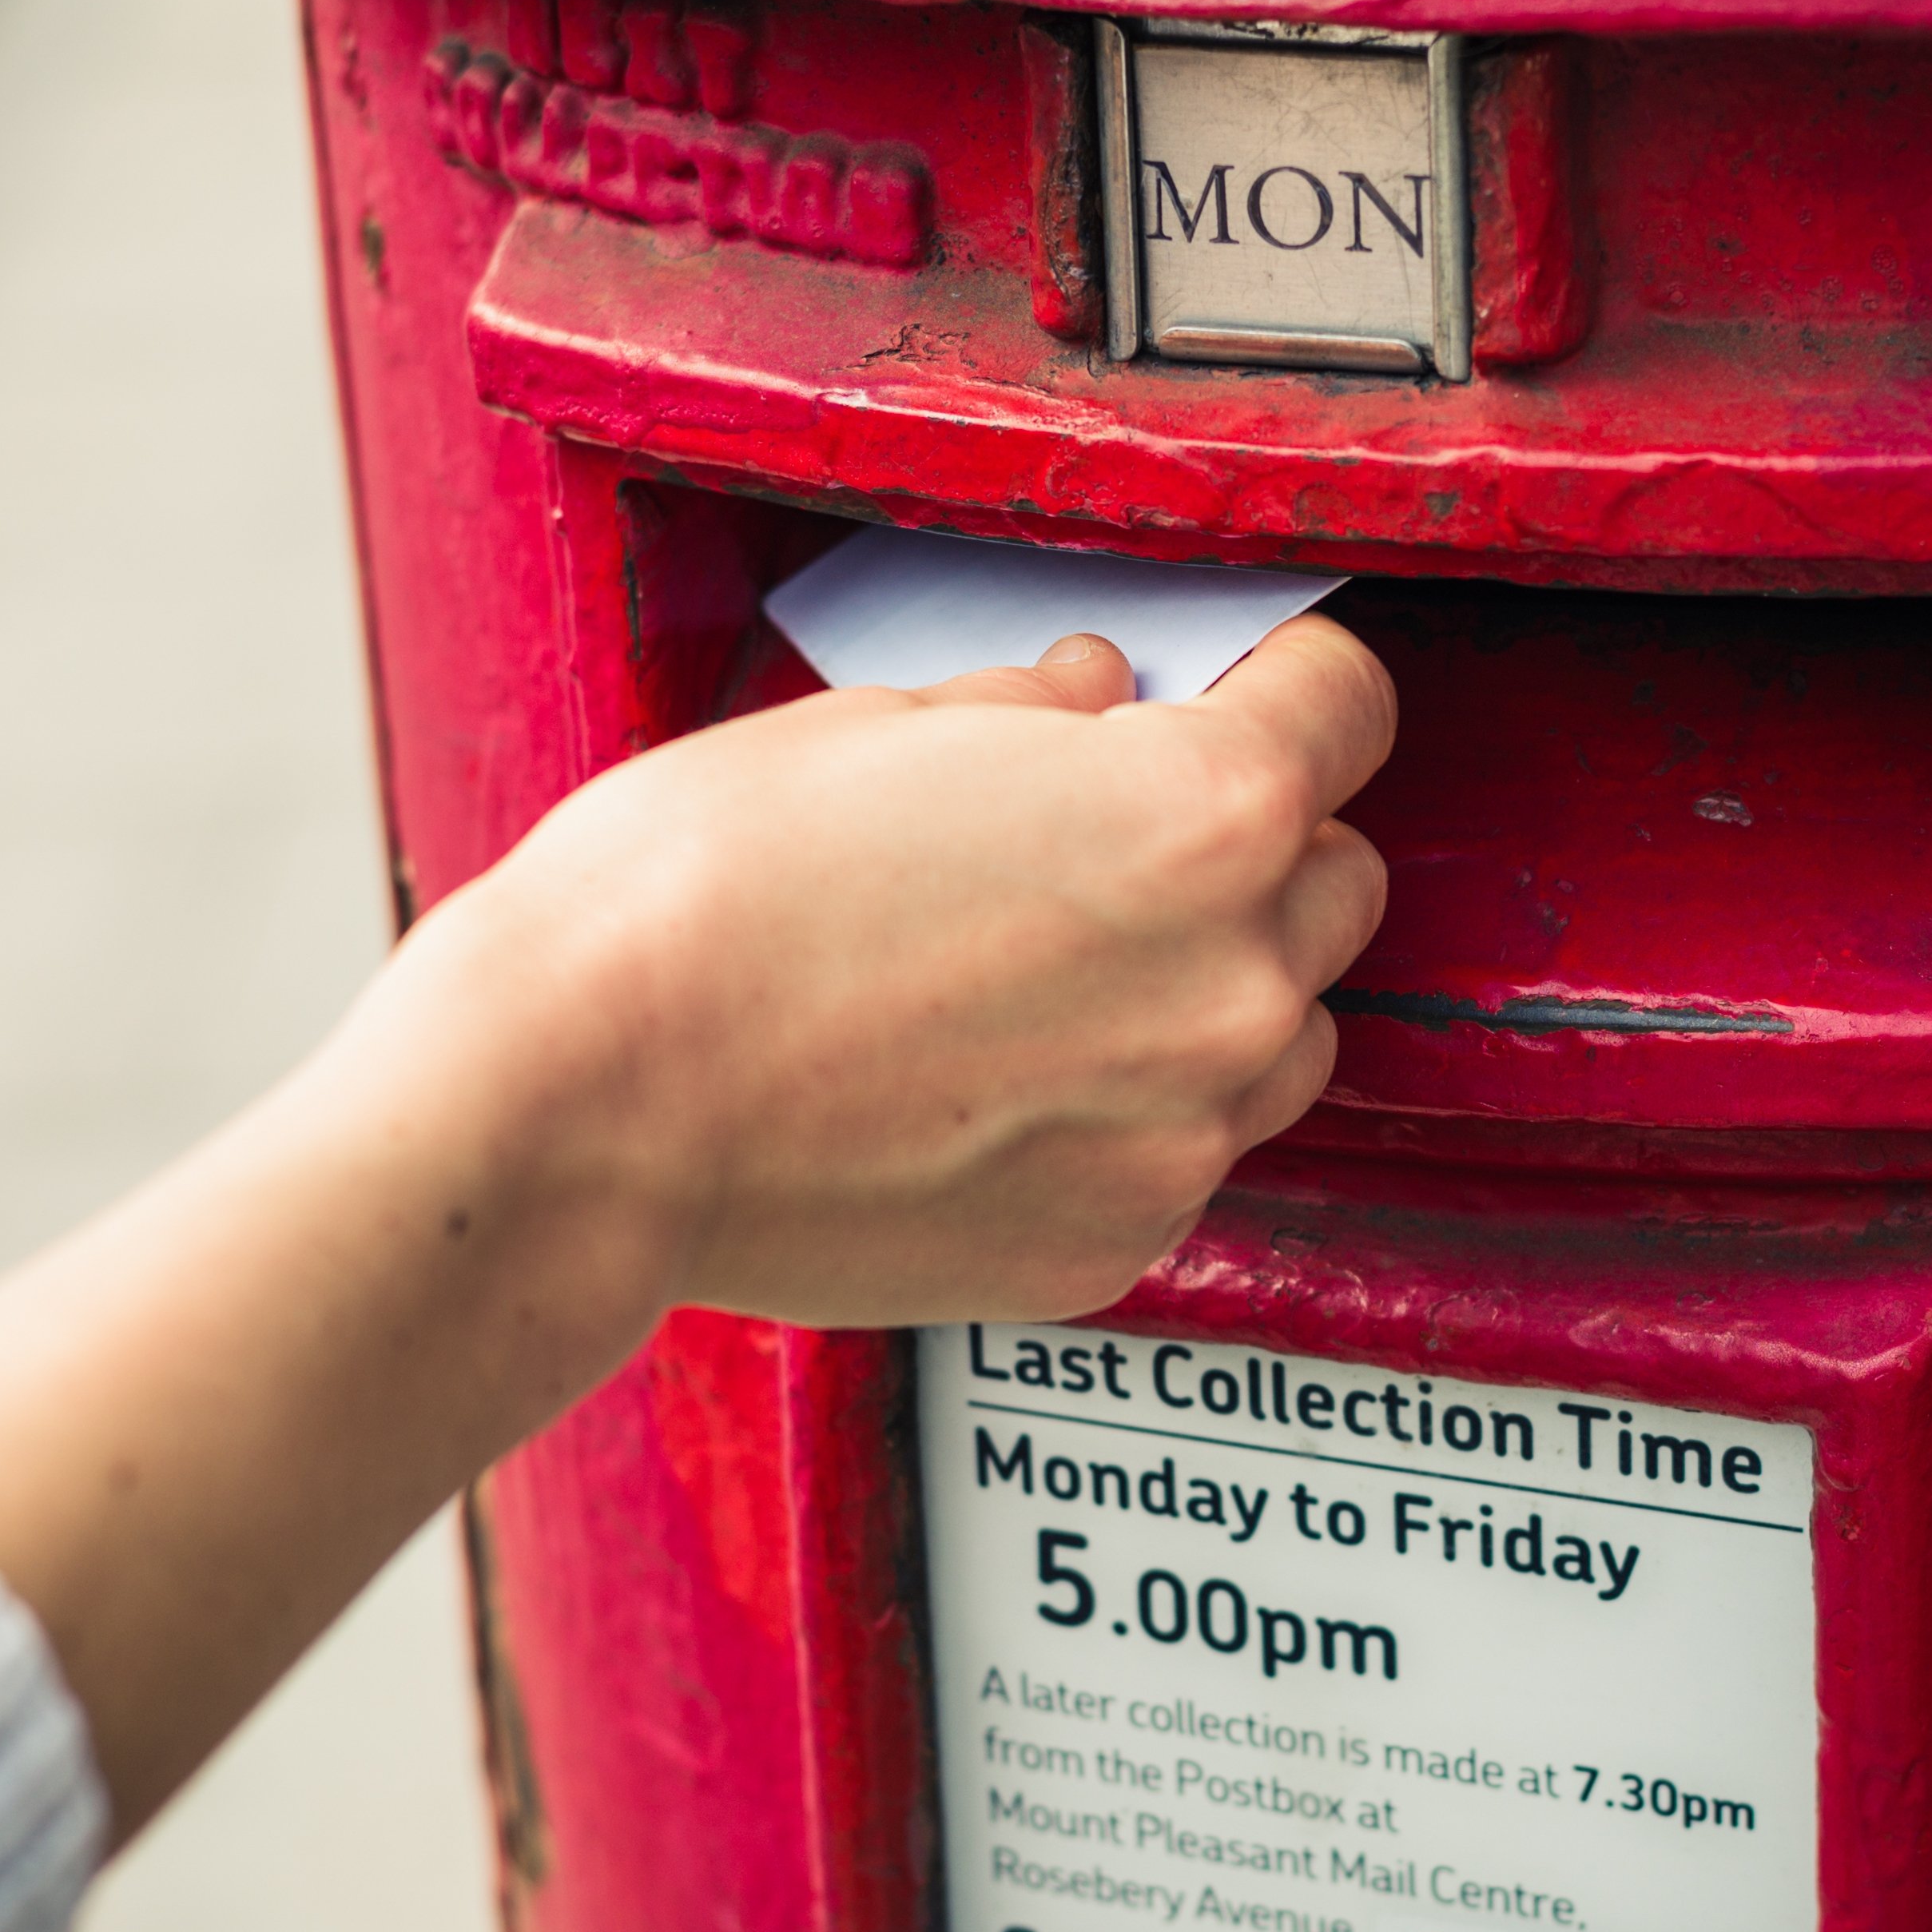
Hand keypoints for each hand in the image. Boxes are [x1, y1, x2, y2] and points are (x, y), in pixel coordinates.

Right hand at [0, 612, 1393, 1833]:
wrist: (580, 1116)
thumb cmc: (691, 902)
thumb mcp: (870, 726)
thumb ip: (1036, 714)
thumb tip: (1103, 700)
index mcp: (1200, 813)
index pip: (1351, 710)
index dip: (1293, 685)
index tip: (1249, 687)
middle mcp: (1229, 983)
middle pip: (1332, 882)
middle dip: (1248, 845)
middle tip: (1107, 836)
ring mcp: (1177, 1134)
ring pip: (1277, 1035)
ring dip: (1205, 991)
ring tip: (1037, 972)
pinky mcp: (1111, 1246)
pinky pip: (1174, 1153)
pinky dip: (1117, 1112)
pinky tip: (983, 1078)